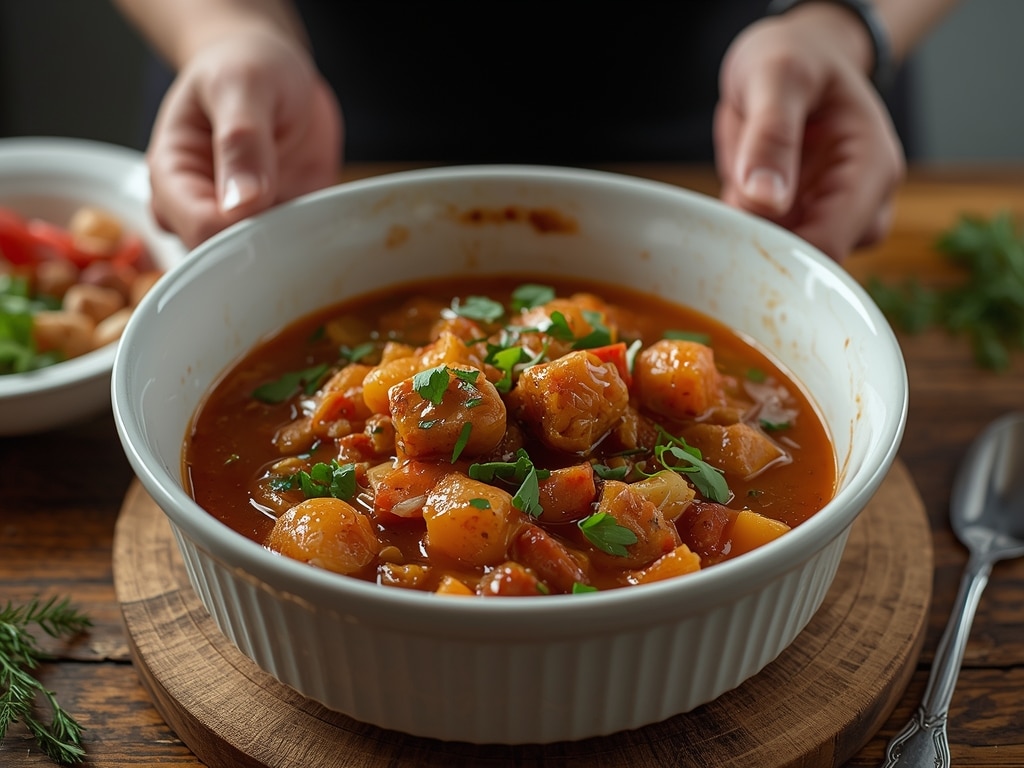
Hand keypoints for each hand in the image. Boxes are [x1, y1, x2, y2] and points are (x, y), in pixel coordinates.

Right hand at [146, 29, 341, 248]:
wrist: (270, 66)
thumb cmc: (243, 66)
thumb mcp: (241, 86)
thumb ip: (241, 141)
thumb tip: (243, 203)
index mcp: (171, 176)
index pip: (199, 230)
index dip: (239, 231)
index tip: (274, 210)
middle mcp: (196, 208)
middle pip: (222, 258)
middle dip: (262, 247)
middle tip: (297, 212)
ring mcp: (237, 221)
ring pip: (257, 262)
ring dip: (287, 247)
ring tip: (306, 207)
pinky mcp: (275, 224)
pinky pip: (293, 250)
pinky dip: (309, 240)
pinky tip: (319, 217)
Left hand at [714, 6, 904, 260]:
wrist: (796, 57)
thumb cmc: (797, 57)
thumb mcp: (779, 76)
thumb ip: (772, 135)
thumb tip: (766, 200)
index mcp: (872, 170)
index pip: (829, 245)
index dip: (778, 253)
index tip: (734, 236)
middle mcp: (863, 205)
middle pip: (808, 264)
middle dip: (759, 244)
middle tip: (729, 198)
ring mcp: (833, 218)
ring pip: (783, 261)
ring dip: (747, 235)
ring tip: (739, 180)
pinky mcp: (802, 223)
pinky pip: (765, 246)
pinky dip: (741, 230)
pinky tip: (737, 193)